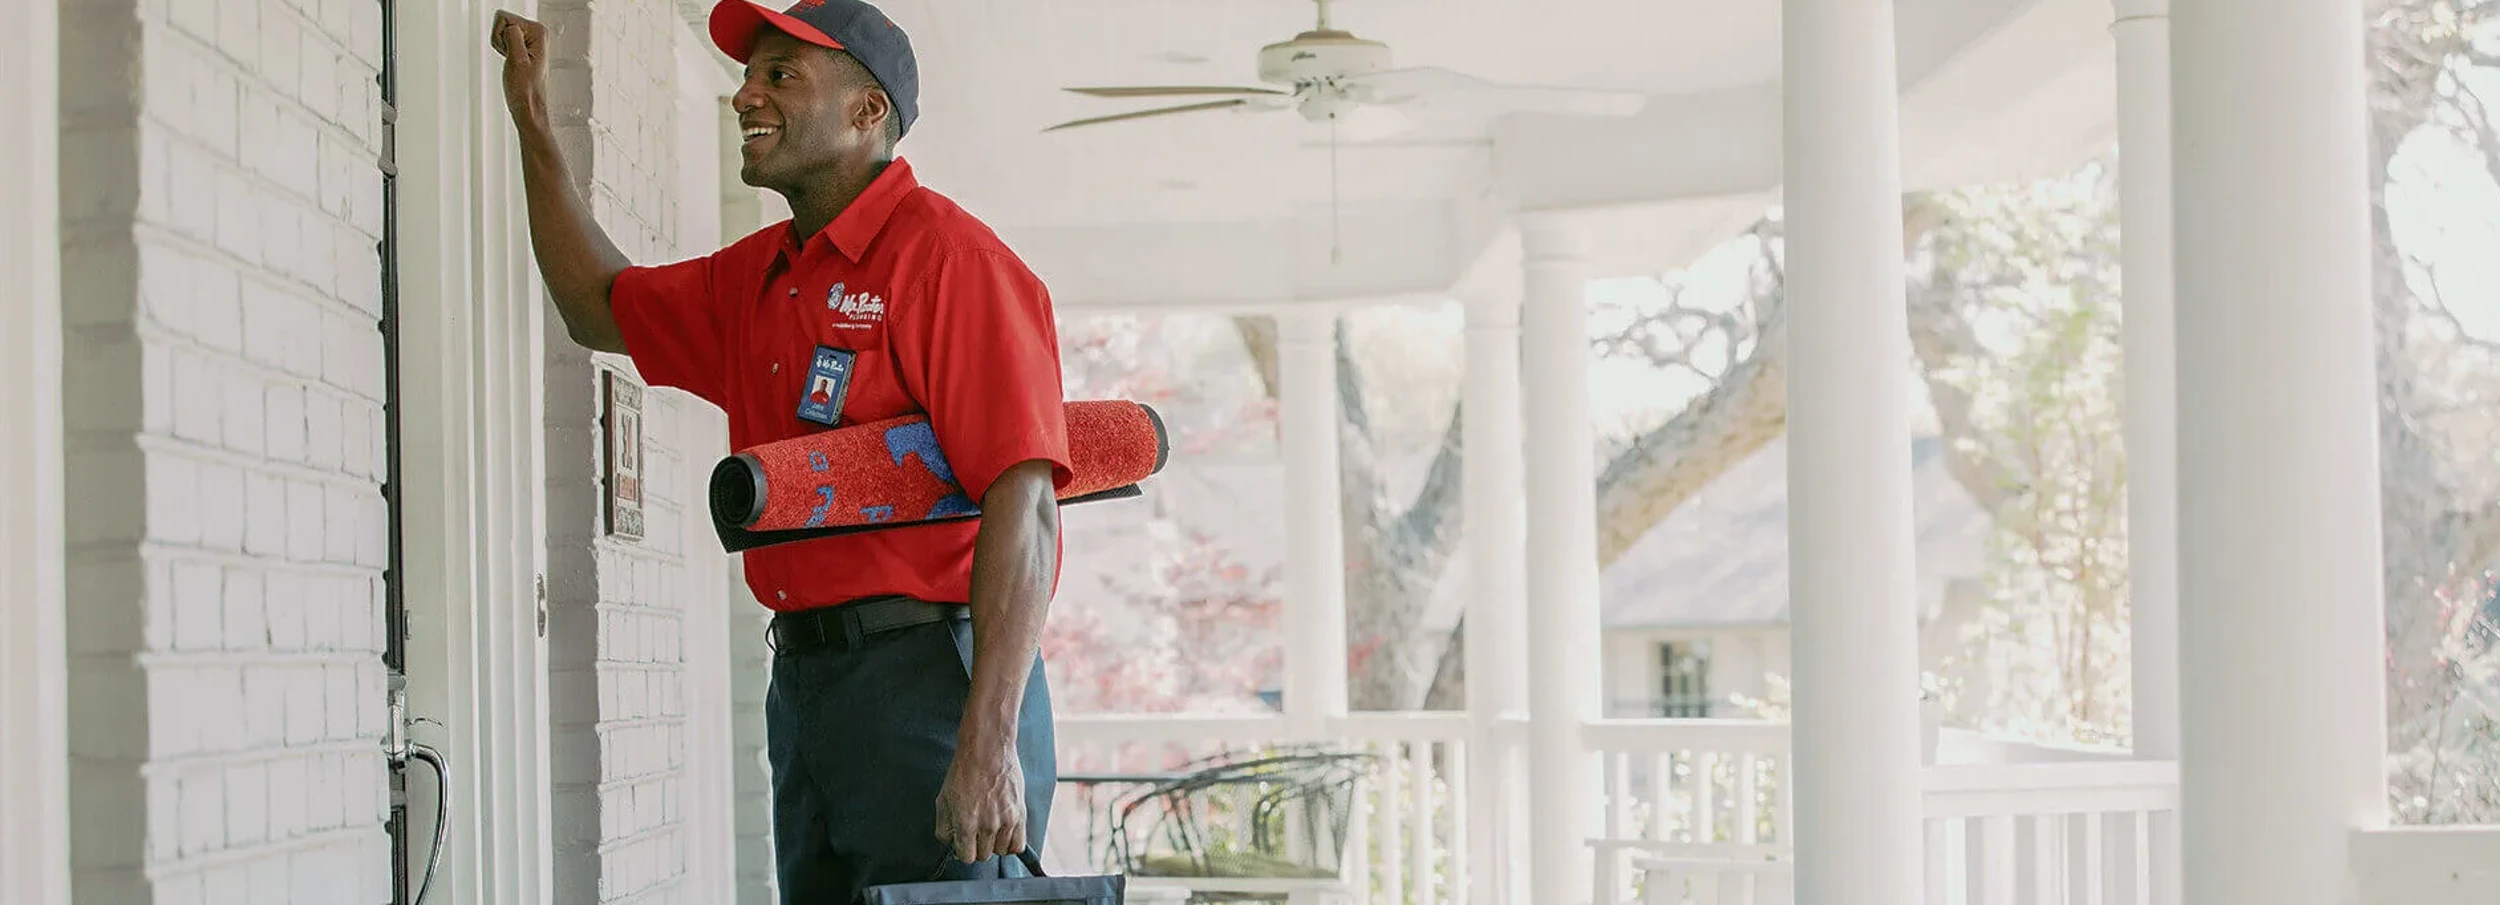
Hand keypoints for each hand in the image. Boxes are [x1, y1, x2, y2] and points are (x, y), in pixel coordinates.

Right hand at [488, 10, 548, 120]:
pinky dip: (503, 50)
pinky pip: (503, 40)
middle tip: (511, 58)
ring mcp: (530, 39)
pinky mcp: (524, 46)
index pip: (503, 17)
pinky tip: (511, 61)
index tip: (510, 53)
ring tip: (512, 62)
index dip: (501, 37)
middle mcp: (537, 33)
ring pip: (501, 32)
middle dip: (501, 40)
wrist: (528, 105)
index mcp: (539, 32)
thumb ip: (512, 35)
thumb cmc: (524, 89)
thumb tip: (509, 24)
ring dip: (502, 47)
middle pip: (502, 22)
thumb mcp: (516, 59)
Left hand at [934, 742, 1026, 863]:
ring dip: (994, 844)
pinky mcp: (1020, 814)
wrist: (987, 750)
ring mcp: (1006, 821)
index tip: (964, 843)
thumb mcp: (943, 799)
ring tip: (990, 829)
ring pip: (1001, 851)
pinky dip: (1011, 843)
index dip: (963, 851)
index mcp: (966, 823)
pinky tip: (1004, 833)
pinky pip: (1019, 844)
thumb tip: (949, 842)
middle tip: (976, 832)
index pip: (966, 857)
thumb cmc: (965, 771)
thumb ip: (944, 826)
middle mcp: (987, 825)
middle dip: (978, 846)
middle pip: (984, 856)